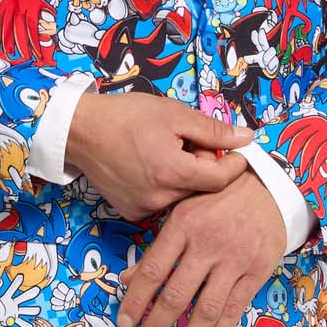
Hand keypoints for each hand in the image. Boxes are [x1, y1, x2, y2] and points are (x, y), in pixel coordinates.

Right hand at [65, 90, 251, 222]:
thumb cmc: (126, 116)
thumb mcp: (173, 114)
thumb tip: (247, 138)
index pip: (220, 180)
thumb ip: (212, 130)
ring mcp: (143, 209)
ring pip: (182, 197)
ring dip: (184, 178)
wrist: (80, 131)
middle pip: (201, 189)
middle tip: (190, 144)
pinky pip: (161, 203)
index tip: (237, 151)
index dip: (234, 165)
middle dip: (204, 167)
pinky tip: (150, 167)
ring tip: (167, 153)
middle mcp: (159, 198)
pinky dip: (164, 187)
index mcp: (172, 171)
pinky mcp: (131, 212)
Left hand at [115, 168, 286, 326]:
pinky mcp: (257, 270)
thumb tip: (127, 280)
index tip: (124, 323)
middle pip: (177, 295)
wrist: (268, 187)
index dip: (136, 300)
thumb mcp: (182, 212)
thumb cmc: (217, 200)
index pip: (153, 270)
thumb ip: (157, 248)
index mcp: (183, 225)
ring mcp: (234, 259)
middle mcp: (207, 243)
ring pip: (206, 309)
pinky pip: (235, 308)